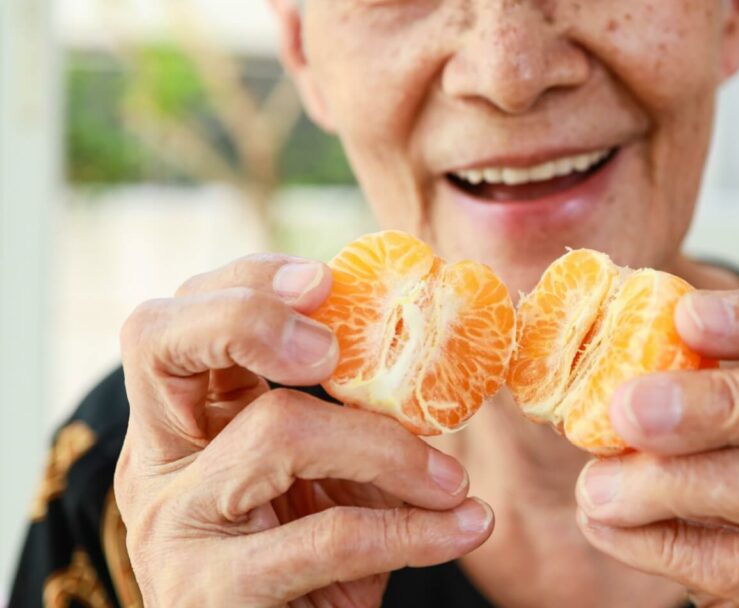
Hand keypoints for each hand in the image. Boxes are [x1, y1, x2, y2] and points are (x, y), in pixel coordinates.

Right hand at [115, 254, 493, 607]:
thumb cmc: (311, 569)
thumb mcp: (325, 481)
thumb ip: (350, 421)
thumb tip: (433, 356)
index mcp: (180, 424)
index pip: (175, 322)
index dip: (243, 281)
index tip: (328, 280)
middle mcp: (158, 463)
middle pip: (160, 343)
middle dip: (250, 315)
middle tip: (335, 344)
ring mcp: (174, 526)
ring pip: (279, 430)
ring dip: (391, 449)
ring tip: (454, 481)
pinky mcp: (213, 592)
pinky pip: (330, 534)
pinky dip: (414, 528)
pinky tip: (463, 526)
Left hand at [575, 280, 738, 606]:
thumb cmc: (737, 517)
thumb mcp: (722, 449)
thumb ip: (684, 399)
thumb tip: (602, 355)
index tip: (686, 318)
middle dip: (721, 399)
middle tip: (628, 409)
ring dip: (674, 479)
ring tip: (597, 486)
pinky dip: (666, 543)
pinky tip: (610, 529)